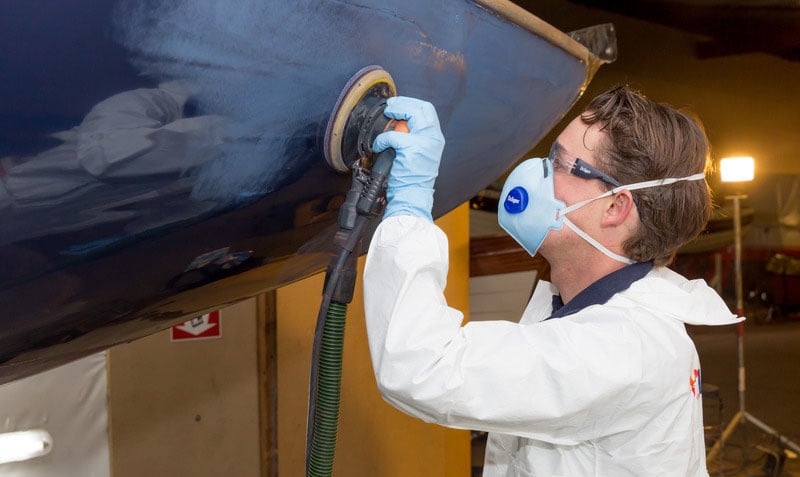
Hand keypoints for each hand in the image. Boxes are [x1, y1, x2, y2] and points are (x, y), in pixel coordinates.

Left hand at [372, 96, 444, 220]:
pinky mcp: (412, 149)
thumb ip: (414, 138)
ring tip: (387, 114)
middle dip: (404, 103)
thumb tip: (398, 125)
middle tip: (391, 106)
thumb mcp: (419, 154)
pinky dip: (382, 139)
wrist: (413, 196)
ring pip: (412, 114)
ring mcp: (424, 143)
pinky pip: (393, 136)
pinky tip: (378, 145)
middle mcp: (434, 138)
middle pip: (422, 108)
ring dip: (396, 111)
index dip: (412, 104)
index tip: (400, 105)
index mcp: (436, 139)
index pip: (428, 111)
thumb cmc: (413, 179)